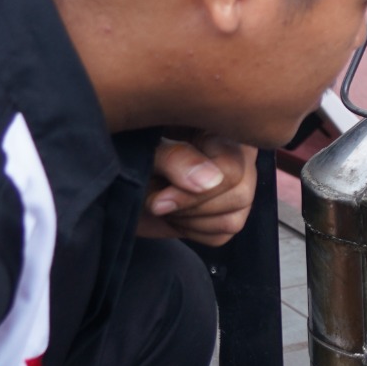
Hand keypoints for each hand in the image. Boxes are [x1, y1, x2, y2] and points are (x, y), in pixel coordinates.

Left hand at [137, 132, 255, 245]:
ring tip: (164, 201)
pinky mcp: (230, 213)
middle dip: (190, 206)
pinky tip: (175, 213)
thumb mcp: (147, 149)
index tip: (160, 198)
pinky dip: (190, 231)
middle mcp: (242, 156)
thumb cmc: (136, 151)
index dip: (195, 192)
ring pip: (232, 220)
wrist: (124, 174)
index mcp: (227, 130)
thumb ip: (175, 158)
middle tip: (157, 199)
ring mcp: (240, 186)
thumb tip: (209, 181)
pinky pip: (222, 235)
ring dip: (188, 219)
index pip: (232, 168)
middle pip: (240, 196)